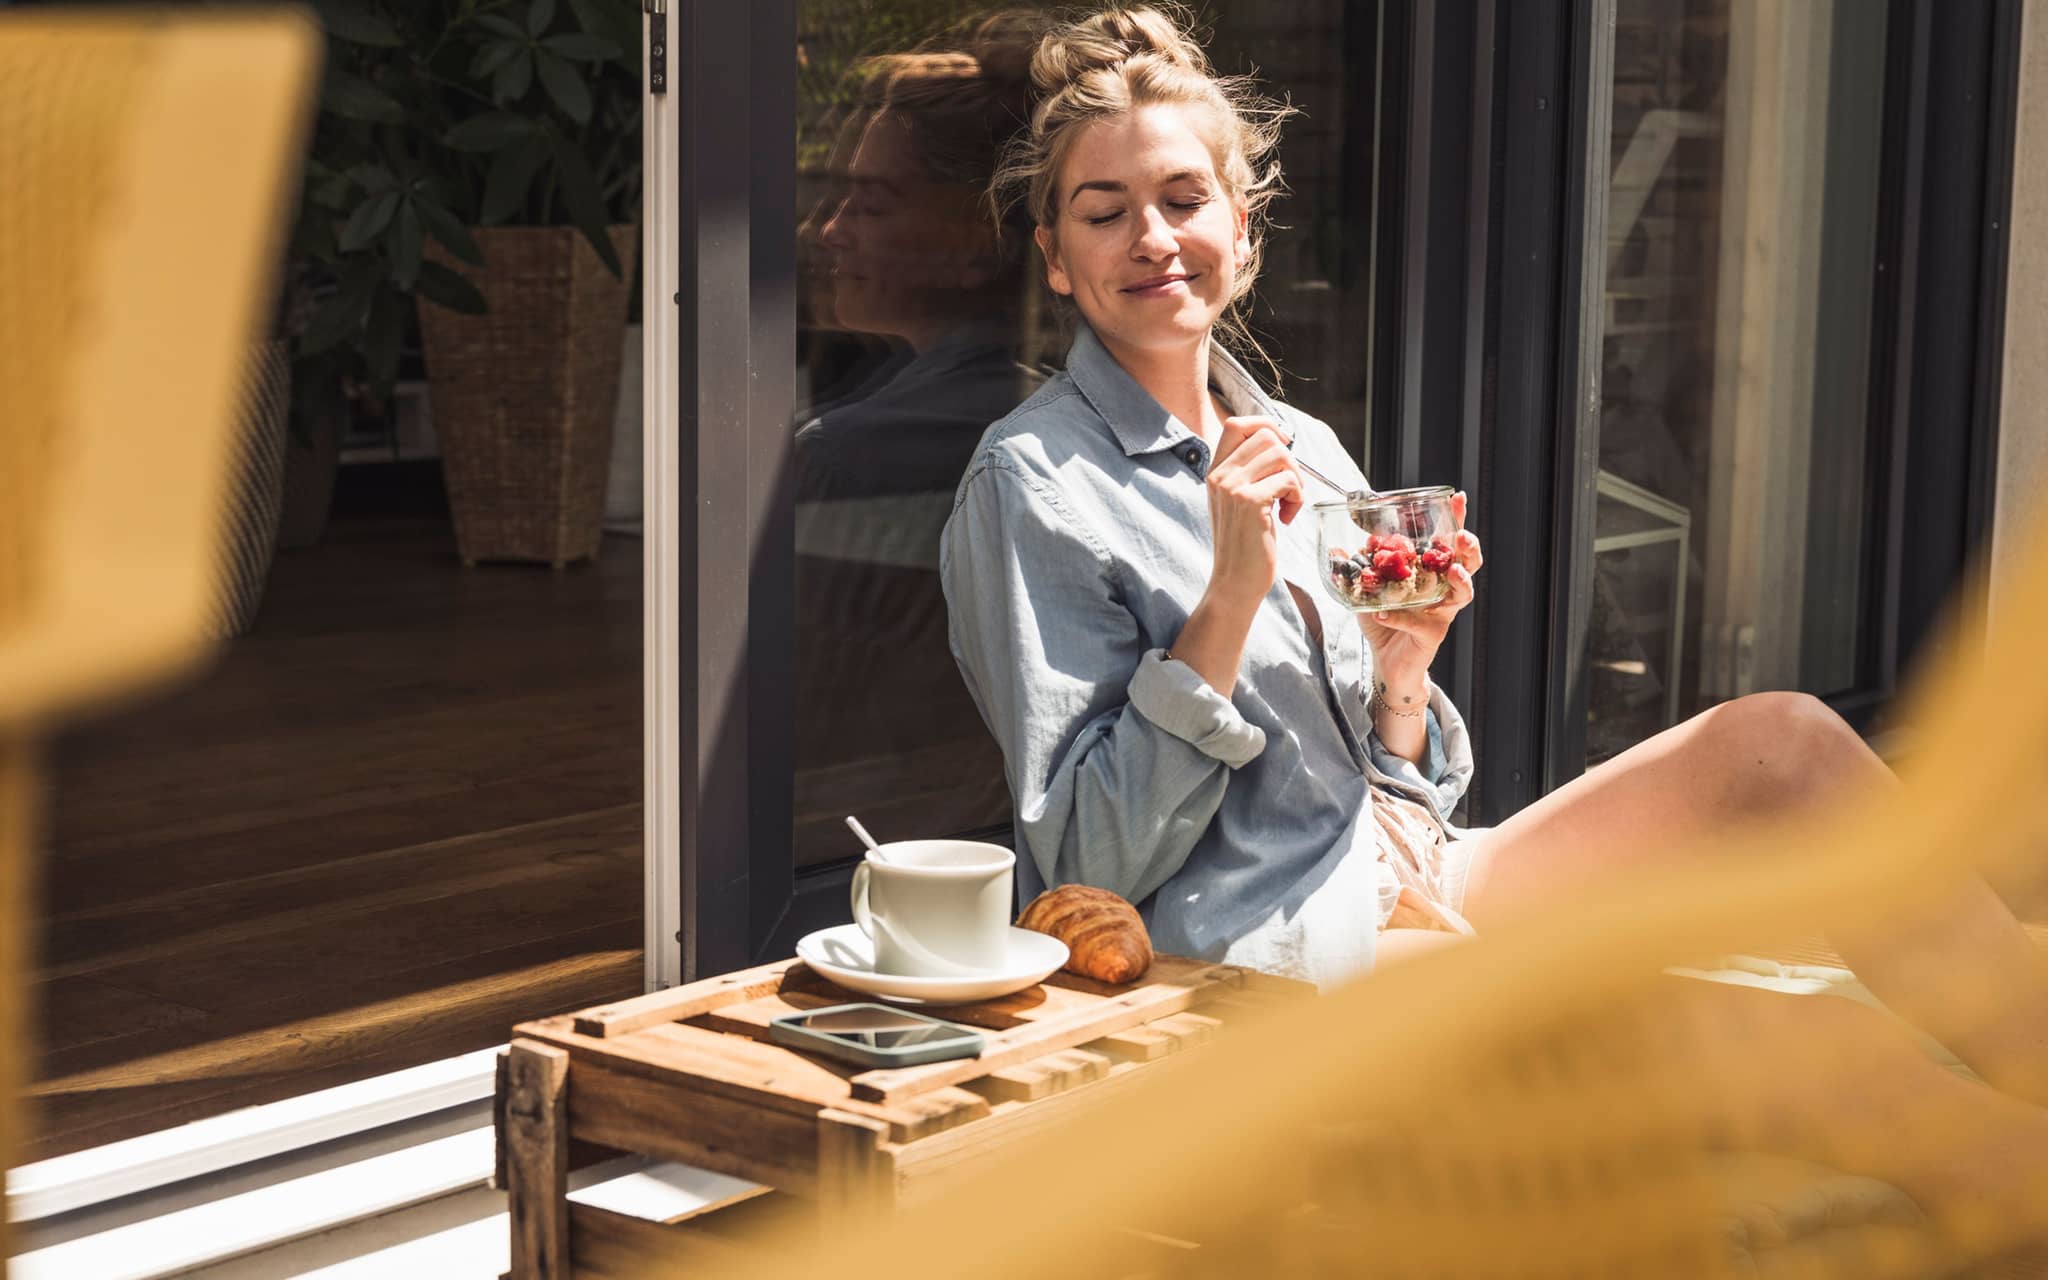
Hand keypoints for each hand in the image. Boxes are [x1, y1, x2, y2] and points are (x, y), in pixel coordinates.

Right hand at [1202, 415, 1304, 615]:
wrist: (1234, 582)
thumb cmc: (1243, 543)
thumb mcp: (1236, 501)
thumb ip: (1248, 472)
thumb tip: (1280, 443)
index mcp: (1214, 471)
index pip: (1236, 424)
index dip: (1265, 425)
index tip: (1283, 445)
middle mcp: (1219, 475)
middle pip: (1266, 436)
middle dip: (1289, 459)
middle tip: (1289, 488)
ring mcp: (1232, 487)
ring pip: (1281, 455)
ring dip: (1295, 479)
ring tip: (1288, 505)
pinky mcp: (1250, 502)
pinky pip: (1288, 480)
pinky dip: (1297, 498)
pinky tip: (1287, 518)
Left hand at [1361, 490, 1482, 696]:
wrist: (1386, 660)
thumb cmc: (1385, 621)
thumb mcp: (1368, 591)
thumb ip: (1357, 570)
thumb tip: (1339, 549)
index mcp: (1431, 572)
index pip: (1448, 542)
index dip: (1456, 520)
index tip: (1456, 498)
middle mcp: (1443, 590)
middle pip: (1469, 564)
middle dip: (1469, 548)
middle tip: (1461, 537)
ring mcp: (1441, 613)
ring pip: (1462, 594)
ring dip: (1458, 580)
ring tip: (1451, 571)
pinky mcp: (1432, 635)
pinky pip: (1419, 623)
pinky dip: (1399, 617)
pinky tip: (1382, 612)